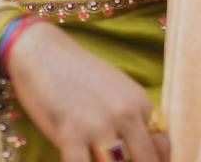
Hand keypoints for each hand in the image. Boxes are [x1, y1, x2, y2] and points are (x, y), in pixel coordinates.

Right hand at [8, 22, 169, 161]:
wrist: (38, 51)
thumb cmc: (74, 69)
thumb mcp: (115, 87)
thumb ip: (133, 115)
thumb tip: (141, 149)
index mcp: (140, 102)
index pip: (162, 146)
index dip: (155, 160)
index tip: (136, 158)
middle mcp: (126, 115)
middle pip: (145, 161)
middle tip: (115, 159)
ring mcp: (98, 125)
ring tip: (95, 156)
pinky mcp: (70, 134)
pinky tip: (75, 158)